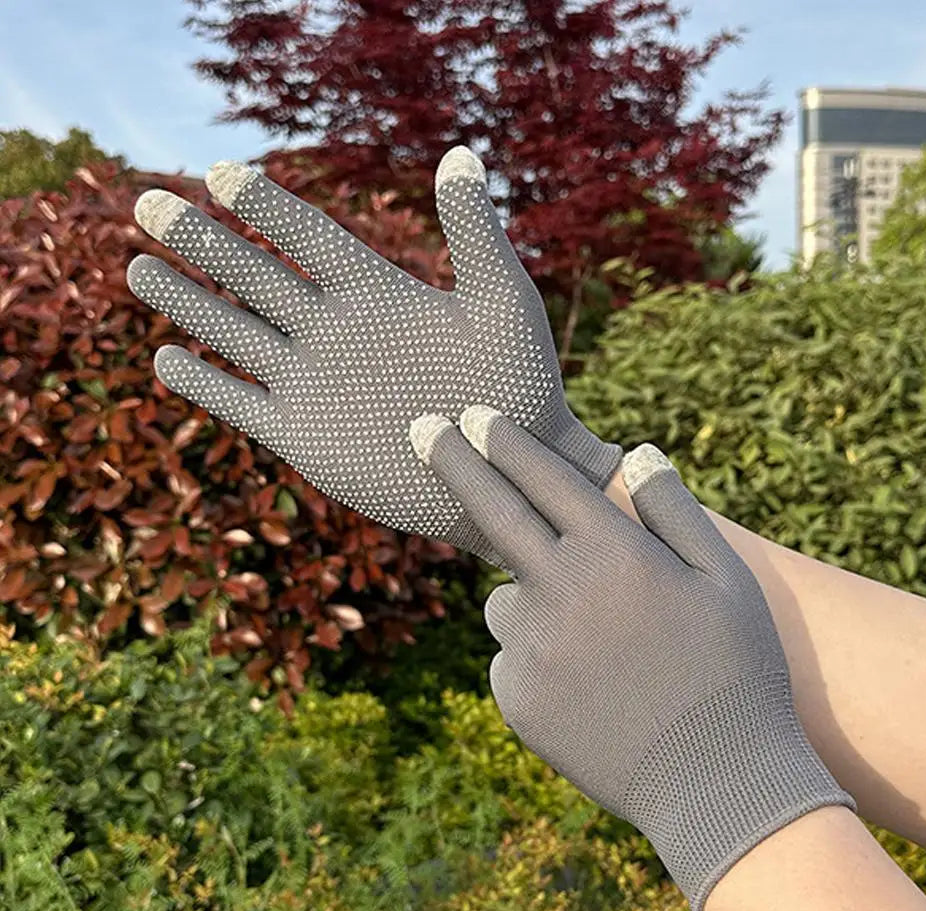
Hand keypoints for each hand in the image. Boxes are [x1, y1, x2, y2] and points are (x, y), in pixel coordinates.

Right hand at [127, 147, 619, 562]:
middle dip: (201, 242)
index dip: (265, 204)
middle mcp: (334, 331)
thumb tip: (459, 155)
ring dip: (187, 303)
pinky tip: (165, 359)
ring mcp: (314, 383)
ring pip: (235, 334)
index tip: (219, 171)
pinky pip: (242, 404)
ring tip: (136, 267)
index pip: (307, 237)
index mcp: (376, 293)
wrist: (506, 471)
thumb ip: (474, 234)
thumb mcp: (503, 303)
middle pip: (254, 276)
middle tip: (145, 203)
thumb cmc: (519, 385)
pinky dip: (205, 384)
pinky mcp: (303, 436)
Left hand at [409, 405, 853, 910]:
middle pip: (492, 512)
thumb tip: (638, 452)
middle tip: (422, 428)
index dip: (505, 441)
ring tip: (597, 643)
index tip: (474, 414)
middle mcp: (558, 591)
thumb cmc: (735, 671)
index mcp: (613, 553)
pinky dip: (536, 658)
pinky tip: (590, 687)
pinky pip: (512, 657)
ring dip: (527, 598)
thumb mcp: (725, 580)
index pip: (543, 478)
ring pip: (503, 600)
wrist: (716, 784)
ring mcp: (529, 647)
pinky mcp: (516, 696)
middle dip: (454, 461)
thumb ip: (673, 511)